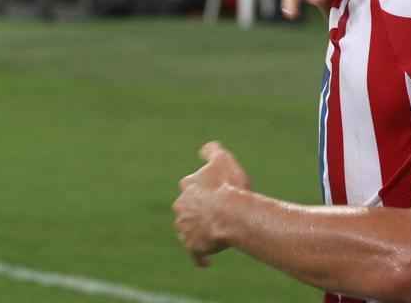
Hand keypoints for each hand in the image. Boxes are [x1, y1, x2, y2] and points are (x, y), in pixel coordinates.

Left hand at [173, 142, 250, 266]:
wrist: (229, 215)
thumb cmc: (228, 186)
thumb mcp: (223, 160)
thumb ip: (212, 151)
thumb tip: (205, 147)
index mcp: (187, 187)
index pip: (191, 185)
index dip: (204, 187)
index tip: (215, 189)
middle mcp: (181, 208)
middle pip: (187, 209)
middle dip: (198, 210)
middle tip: (216, 211)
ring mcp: (185, 229)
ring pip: (189, 231)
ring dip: (199, 232)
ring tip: (215, 233)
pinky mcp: (193, 247)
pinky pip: (196, 255)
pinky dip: (201, 258)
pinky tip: (206, 263)